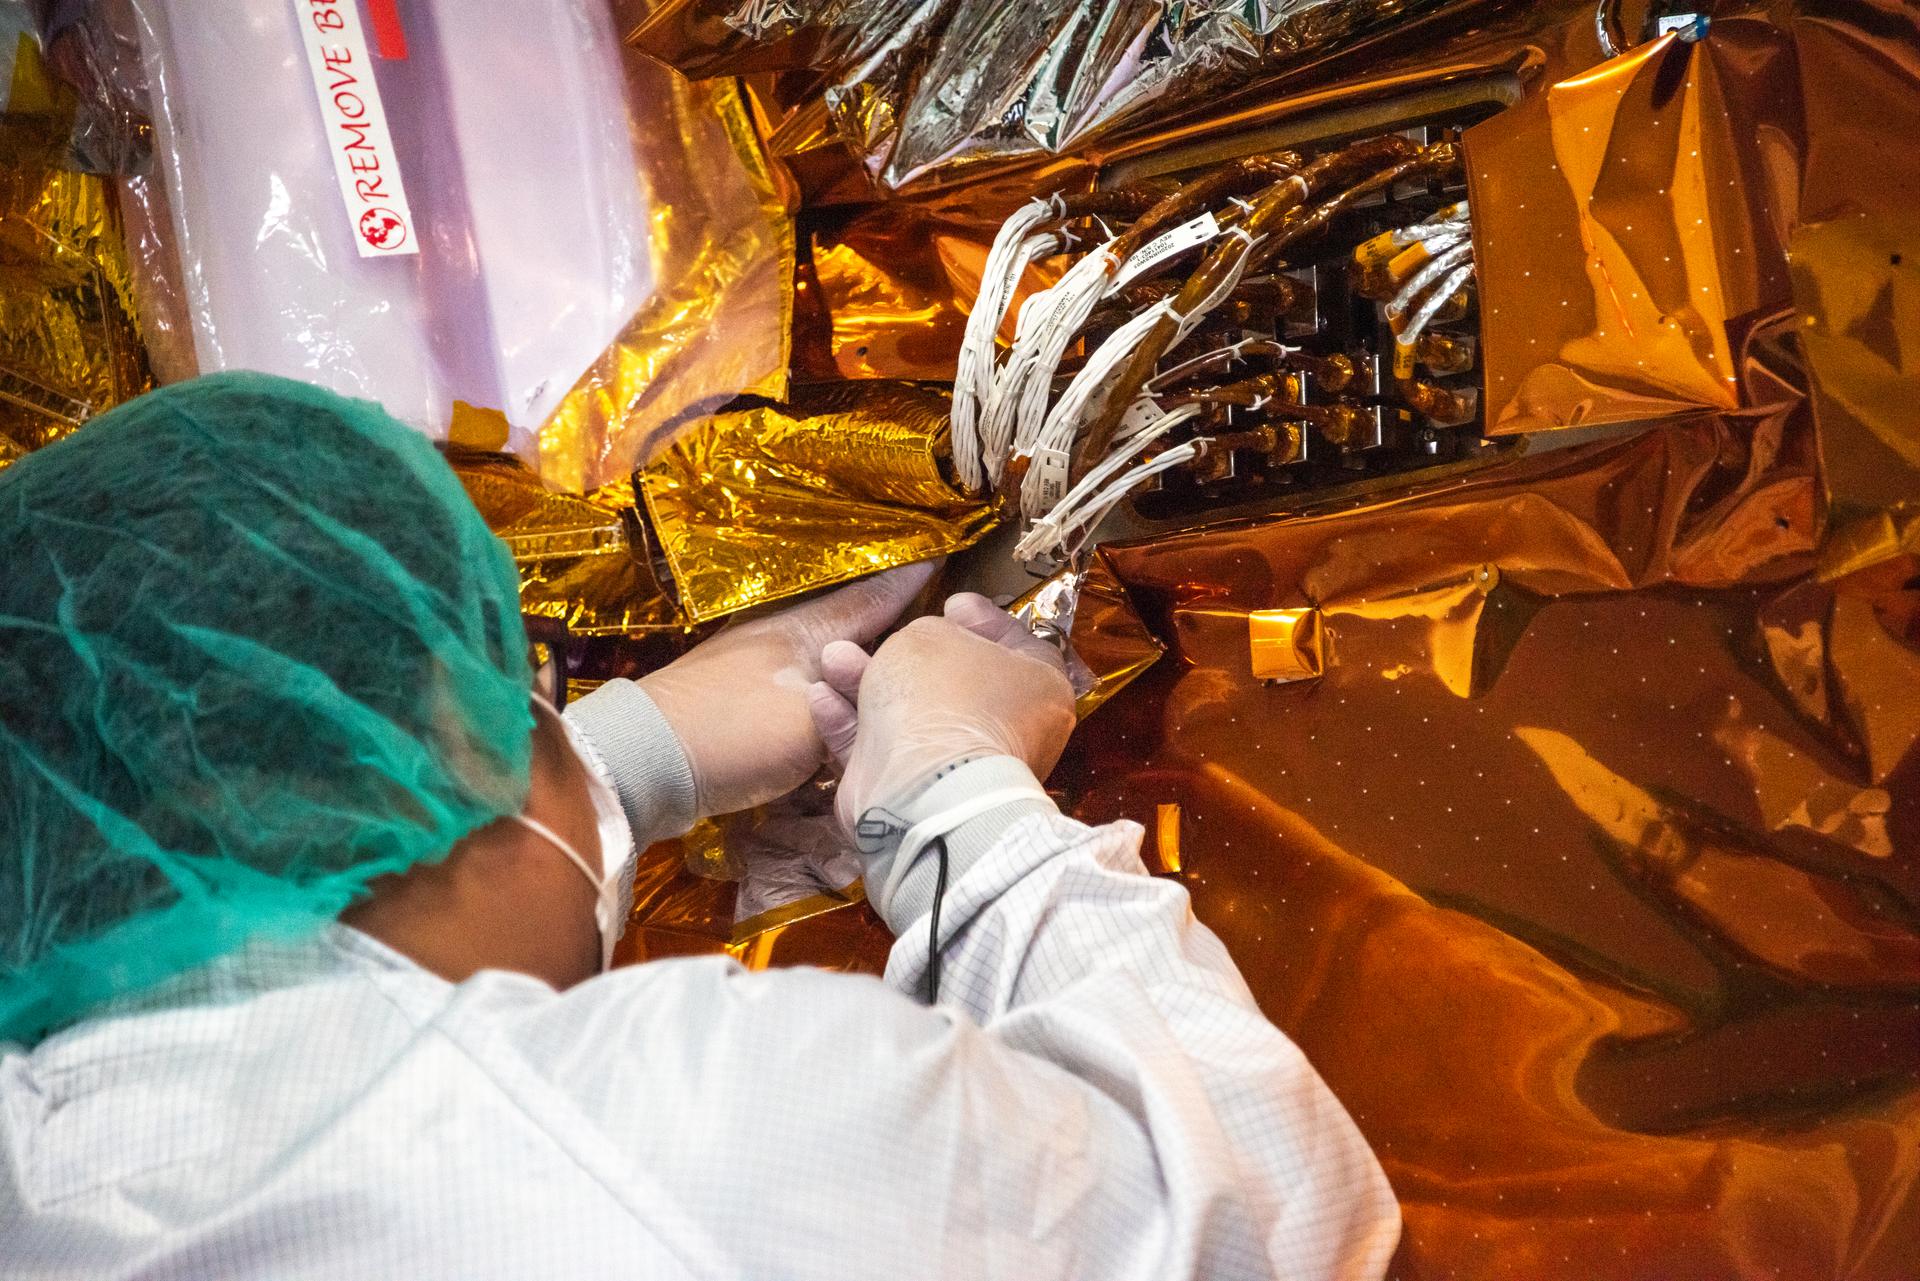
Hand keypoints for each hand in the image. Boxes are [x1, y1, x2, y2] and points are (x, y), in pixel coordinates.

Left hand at [640, 562, 936, 816]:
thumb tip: (877, 699)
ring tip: (880, 653)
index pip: (870, 599)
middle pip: (842, 619)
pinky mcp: (731, 695)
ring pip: (816, 649)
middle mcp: (780, 635)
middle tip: (919, 603)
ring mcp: (751, 662)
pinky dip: (818, 684)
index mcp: (807, 631)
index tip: (937, 553)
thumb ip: (852, 709)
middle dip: (879, 611)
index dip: (904, 583)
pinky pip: (794, 680)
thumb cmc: (739, 733)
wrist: (646, 760)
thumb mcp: (813, 723)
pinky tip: (827, 697)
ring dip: (846, 650)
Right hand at [807, 592, 1075, 831]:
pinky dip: (852, 722)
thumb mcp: (932, 637)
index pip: (1019, 644)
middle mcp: (1006, 728)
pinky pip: (883, 748)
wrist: (918, 786)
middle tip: (886, 630)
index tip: (953, 603)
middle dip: (908, 653)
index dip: (983, 618)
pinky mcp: (916, 790)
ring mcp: (960, 764)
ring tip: (833, 656)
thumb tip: (925, 644)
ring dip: (868, 681)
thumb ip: (928, 633)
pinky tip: (821, 696)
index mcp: (1037, 688)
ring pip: (911, 713)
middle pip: (955, 679)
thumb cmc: (942, 699)